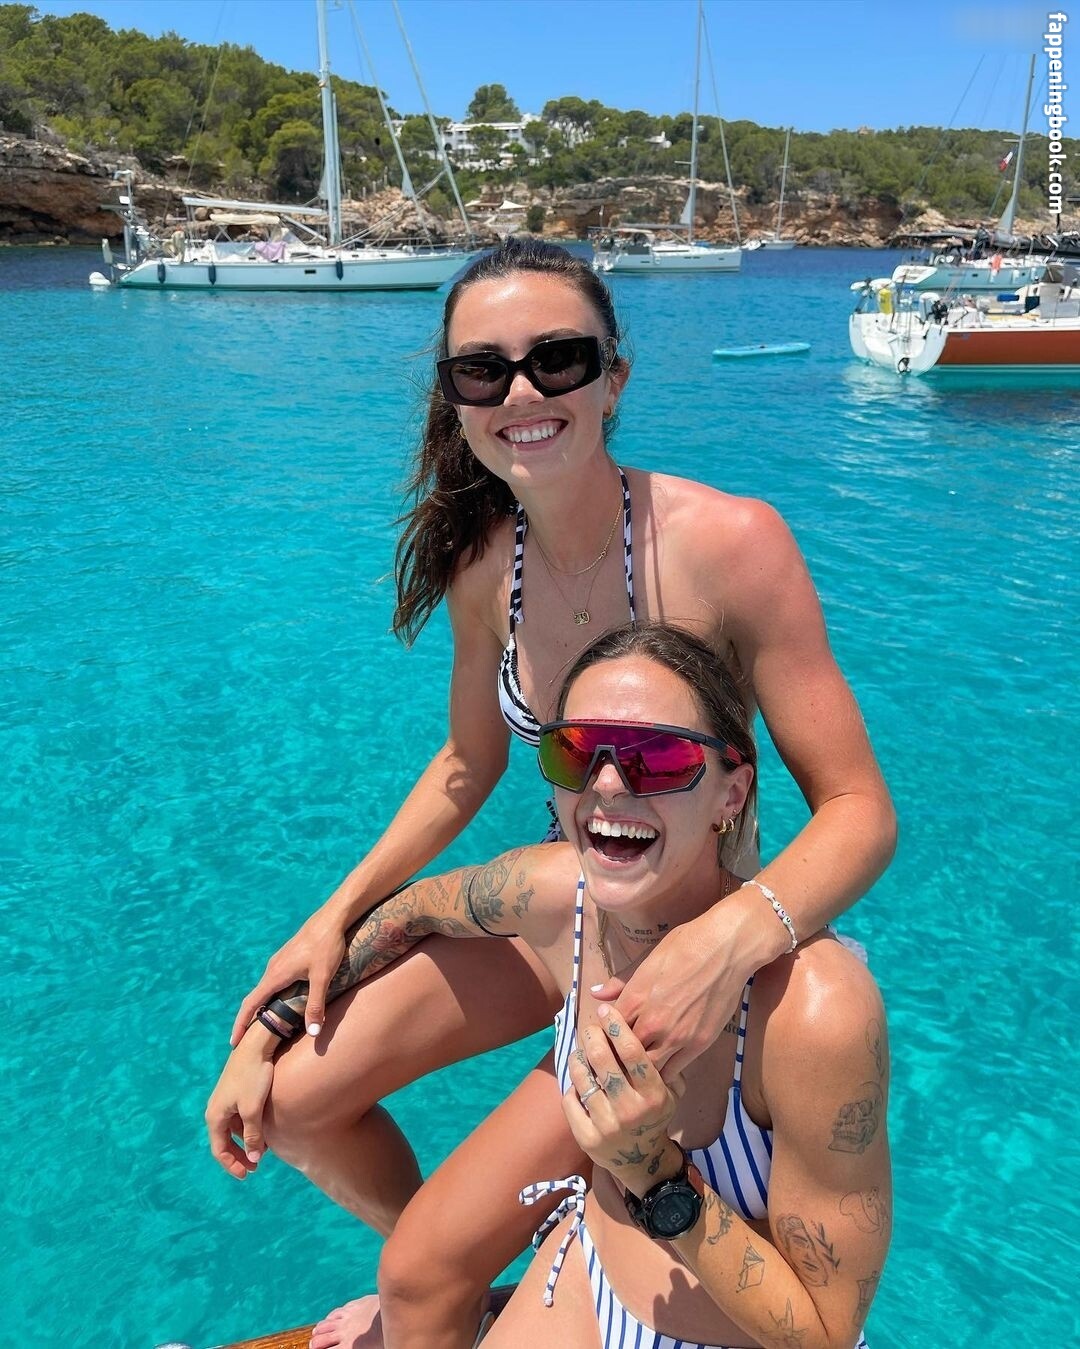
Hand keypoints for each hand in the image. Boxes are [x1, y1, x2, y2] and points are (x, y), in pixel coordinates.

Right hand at [205, 1026, 277, 1178]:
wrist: (256, 1044)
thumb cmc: (254, 1076)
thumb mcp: (253, 1109)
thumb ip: (252, 1136)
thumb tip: (254, 1158)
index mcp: (215, 1116)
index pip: (219, 1150)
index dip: (232, 1165)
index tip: (248, 1174)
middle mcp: (216, 1109)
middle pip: (224, 1141)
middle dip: (239, 1156)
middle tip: (256, 1167)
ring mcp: (225, 1100)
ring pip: (233, 1129)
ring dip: (246, 1141)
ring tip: (263, 1149)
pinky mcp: (235, 1092)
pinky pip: (238, 1117)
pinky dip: (248, 1128)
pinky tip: (264, 1130)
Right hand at [230, 901, 349, 1044]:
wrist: (332, 918)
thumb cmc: (327, 946)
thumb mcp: (322, 977)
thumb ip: (316, 1005)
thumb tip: (313, 1033)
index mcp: (276, 975)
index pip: (251, 1004)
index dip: (241, 1024)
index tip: (233, 1042)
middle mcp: (273, 968)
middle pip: (255, 998)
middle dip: (248, 1019)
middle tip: (244, 1040)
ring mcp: (279, 962)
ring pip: (265, 989)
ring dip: (260, 1007)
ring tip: (261, 1025)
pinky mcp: (288, 958)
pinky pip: (273, 981)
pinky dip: (270, 996)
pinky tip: (279, 1002)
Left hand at [562, 1004, 683, 1196]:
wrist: (642, 1161)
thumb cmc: (655, 1116)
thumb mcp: (671, 1093)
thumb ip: (666, 1065)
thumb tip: (648, 1027)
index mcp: (654, 1096)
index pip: (633, 1053)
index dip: (616, 1027)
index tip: (606, 1011)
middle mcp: (631, 1110)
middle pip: (603, 1061)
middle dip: (592, 1037)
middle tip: (589, 1028)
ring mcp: (607, 1126)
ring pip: (583, 1079)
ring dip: (578, 1059)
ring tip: (580, 1051)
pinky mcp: (587, 1138)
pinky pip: (571, 1101)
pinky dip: (572, 1086)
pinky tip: (578, 1080)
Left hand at [590, 904, 758, 1079]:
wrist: (726, 949)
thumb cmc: (685, 945)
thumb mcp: (647, 958)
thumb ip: (621, 981)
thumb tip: (596, 994)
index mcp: (636, 997)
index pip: (608, 1029)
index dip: (603, 1036)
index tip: (603, 1039)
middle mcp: (653, 1021)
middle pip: (624, 1053)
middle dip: (618, 1057)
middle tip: (617, 1059)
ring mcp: (677, 1036)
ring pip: (648, 1068)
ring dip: (640, 1069)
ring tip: (636, 1068)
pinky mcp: (699, 1044)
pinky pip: (674, 1070)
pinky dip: (664, 1072)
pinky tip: (660, 1069)